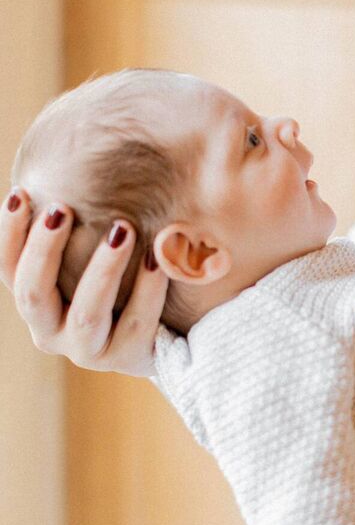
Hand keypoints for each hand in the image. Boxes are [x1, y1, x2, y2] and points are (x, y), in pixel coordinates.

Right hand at [0, 188, 167, 375]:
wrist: (168, 337)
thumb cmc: (121, 281)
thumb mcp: (91, 257)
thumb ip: (78, 229)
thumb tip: (71, 165)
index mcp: (36, 303)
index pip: (8, 270)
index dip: (9, 234)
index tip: (20, 193)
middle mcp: (51, 331)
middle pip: (33, 293)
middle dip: (44, 249)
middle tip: (62, 208)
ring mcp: (88, 351)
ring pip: (86, 314)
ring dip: (102, 269)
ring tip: (122, 228)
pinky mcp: (127, 359)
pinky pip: (136, 324)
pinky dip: (147, 289)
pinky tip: (157, 258)